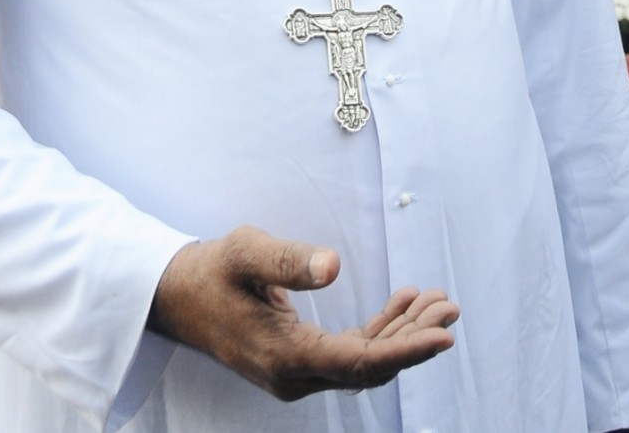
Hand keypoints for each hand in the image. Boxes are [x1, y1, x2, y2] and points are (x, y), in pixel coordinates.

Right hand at [148, 224, 458, 401]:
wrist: (179, 296)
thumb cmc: (212, 270)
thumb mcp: (246, 252)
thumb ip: (288, 260)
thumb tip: (332, 267)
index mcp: (284, 356)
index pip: (359, 362)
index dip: (406, 351)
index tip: (443, 336)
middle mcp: (294, 376)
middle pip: (369, 366)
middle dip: (414, 338)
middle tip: (449, 306)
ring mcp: (297, 373)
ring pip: (364, 361)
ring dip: (401, 333)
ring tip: (435, 301)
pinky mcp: (299, 361)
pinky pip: (350, 352)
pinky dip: (380, 331)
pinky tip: (401, 305)